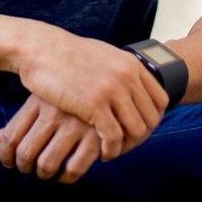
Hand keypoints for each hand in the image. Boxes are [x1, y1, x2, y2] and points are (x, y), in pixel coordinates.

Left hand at [0, 93, 101, 183]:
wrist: (108, 72)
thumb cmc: (67, 90)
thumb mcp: (43, 97)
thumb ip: (20, 120)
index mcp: (38, 101)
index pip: (11, 136)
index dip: (6, 156)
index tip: (10, 163)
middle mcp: (54, 112)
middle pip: (26, 153)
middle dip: (25, 168)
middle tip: (29, 169)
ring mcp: (75, 124)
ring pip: (47, 164)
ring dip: (44, 174)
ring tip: (47, 172)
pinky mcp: (96, 136)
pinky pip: (74, 169)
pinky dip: (67, 177)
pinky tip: (67, 172)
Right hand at [13, 22, 170, 160]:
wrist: (40, 48)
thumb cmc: (66, 54)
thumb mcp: (103, 55)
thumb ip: (120, 69)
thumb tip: (131, 81)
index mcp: (131, 64)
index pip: (160, 99)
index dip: (152, 119)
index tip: (138, 128)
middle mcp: (126, 76)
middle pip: (151, 118)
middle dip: (140, 137)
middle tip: (125, 145)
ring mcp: (112, 89)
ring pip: (136, 130)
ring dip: (127, 146)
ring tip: (113, 150)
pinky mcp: (94, 104)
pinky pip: (114, 137)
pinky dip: (111, 151)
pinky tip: (102, 153)